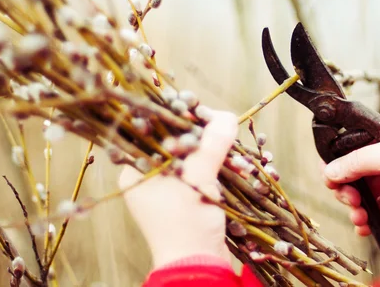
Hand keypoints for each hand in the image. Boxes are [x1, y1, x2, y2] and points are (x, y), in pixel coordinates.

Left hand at [119, 110, 237, 268]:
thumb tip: (226, 117)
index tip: (204, 111)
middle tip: (227, 130)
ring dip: (220, 153)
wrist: (198, 267)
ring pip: (197, 155)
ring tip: (240, 159)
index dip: (181, 116)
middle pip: (180, 140)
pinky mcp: (191, 197)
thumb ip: (211, 145)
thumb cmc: (186, 225)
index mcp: (138, 169)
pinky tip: (241, 168)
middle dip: (208, 136)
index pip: (157, 129)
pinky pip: (206, 172)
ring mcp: (172, 187)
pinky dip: (223, 168)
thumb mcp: (198, 180)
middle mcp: (151, 175)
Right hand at [322, 119, 379, 235]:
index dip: (334, 164)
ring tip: (360, 219)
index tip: (332, 181)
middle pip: (353, 172)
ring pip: (366, 192)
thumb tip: (328, 171)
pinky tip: (366, 227)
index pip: (346, 146)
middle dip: (347, 190)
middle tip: (351, 203)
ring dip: (358, 207)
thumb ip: (357, 162)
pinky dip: (372, 216)